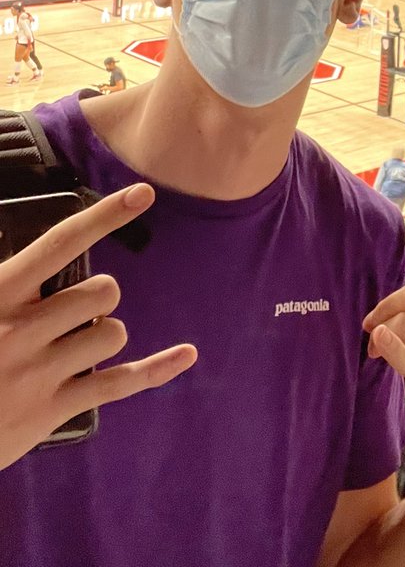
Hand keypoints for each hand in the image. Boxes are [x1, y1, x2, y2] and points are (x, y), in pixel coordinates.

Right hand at [0, 183, 196, 470]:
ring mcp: (40, 373)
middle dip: (99, 297)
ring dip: (103, 334)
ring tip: (71, 347)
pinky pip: (121, 384)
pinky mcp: (52, 411)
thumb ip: (6, 273)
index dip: (106, 215)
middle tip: (70, 315)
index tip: (144, 194)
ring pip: (113, 333)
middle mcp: (22, 330)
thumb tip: (34, 253)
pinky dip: (158, 370)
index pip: (62, 242)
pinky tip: (186, 354)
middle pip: (102, 292)